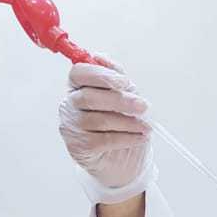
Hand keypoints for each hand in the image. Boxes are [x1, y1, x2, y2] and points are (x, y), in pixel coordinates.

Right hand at [59, 56, 153, 200]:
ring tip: (146, 126)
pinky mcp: (78, 147)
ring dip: (127, 122)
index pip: (79, 73)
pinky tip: (139, 137)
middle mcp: (70, 105)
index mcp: (78, 87)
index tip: (124, 82)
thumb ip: (114, 76)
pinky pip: (103, 140)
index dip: (101, 75)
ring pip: (99, 120)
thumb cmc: (121, 123)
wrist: (122, 160)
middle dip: (120, 100)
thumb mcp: (124, 95)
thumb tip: (100, 56)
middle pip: (89, 97)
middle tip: (143, 106)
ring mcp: (71, 126)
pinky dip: (126, 138)